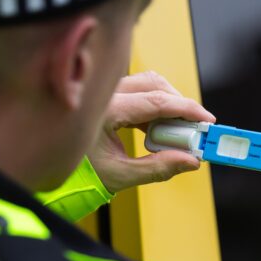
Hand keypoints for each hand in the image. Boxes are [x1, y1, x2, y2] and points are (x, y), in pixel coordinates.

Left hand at [89, 71, 215, 192]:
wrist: (53, 167)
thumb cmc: (78, 172)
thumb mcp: (119, 175)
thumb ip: (157, 169)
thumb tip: (191, 162)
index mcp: (107, 111)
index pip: (157, 101)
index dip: (187, 110)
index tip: (207, 121)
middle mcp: (106, 95)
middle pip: (154, 84)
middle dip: (180, 104)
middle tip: (196, 127)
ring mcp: (107, 93)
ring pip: (148, 84)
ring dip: (168, 103)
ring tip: (179, 131)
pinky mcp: (109, 98)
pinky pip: (139, 93)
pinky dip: (155, 107)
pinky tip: (161, 128)